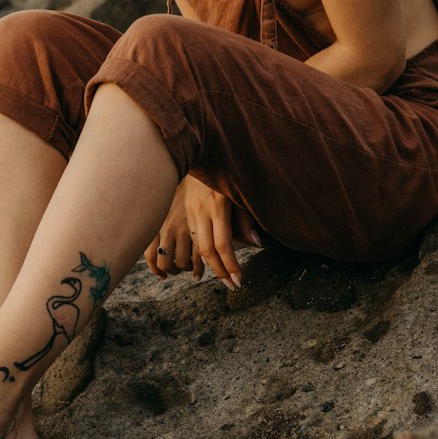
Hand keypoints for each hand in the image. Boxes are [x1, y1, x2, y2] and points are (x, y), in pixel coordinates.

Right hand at [146, 178, 262, 288]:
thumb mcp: (239, 193)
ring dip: (206, 266)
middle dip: (220, 272)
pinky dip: (194, 254)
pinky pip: (188, 238)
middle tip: (232, 286)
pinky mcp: (181, 211)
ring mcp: (187, 212)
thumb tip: (257, 243)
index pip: (222, 244)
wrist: (198, 153)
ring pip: (193, 247)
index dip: (230, 265)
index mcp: (217, 206)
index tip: (239, 280)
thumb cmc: (225, 173)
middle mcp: (200, 211)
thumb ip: (247, 218)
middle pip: (207, 251)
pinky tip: (200, 264)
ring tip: (219, 277)